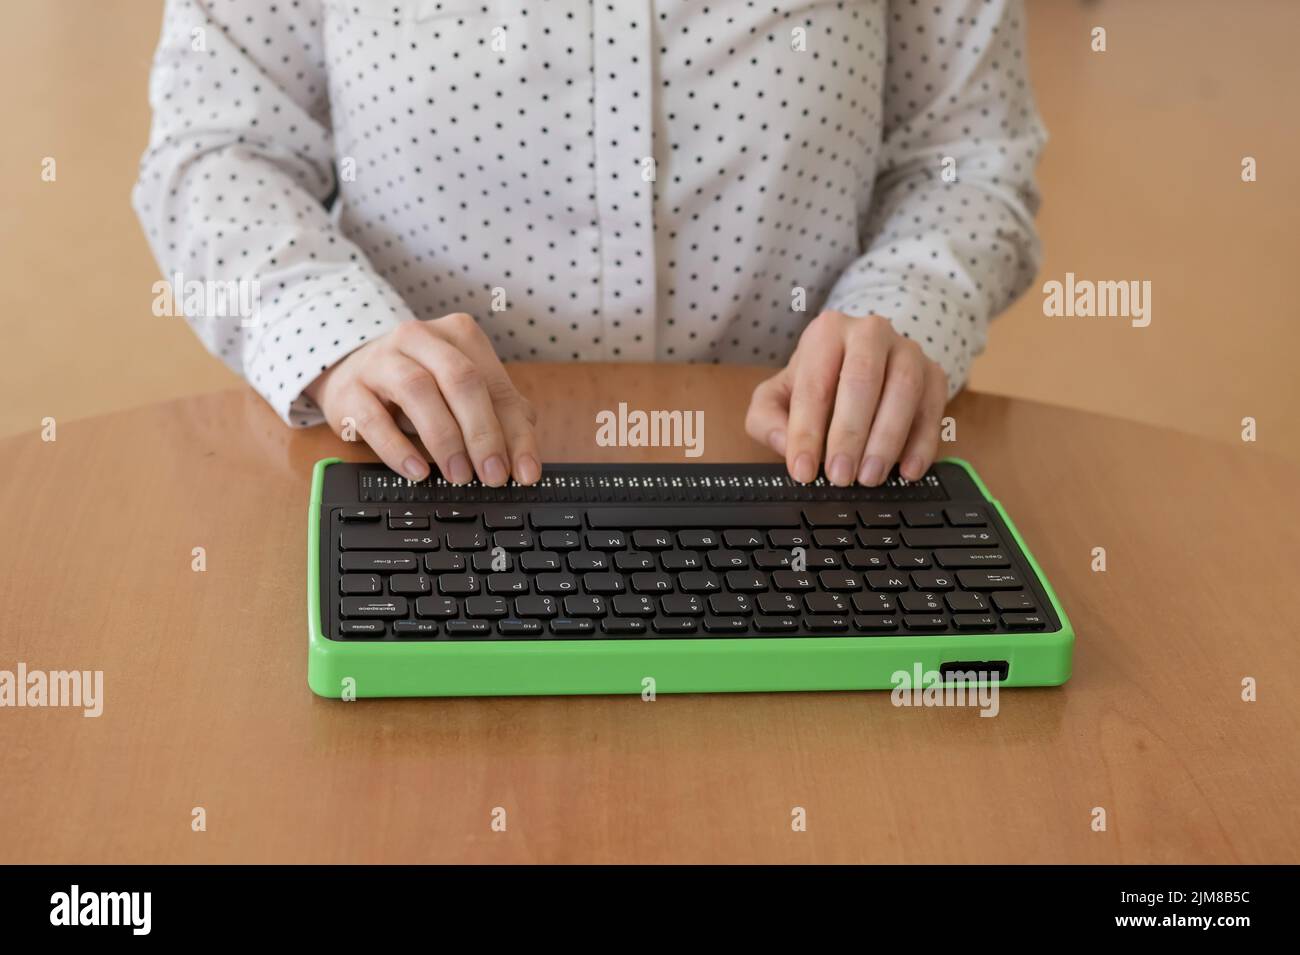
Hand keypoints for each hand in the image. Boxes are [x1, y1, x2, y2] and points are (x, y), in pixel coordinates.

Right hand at [304, 314, 540, 485]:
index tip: (525, 472)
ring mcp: (381, 359)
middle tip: (493, 475)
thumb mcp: (463, 395)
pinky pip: (374, 418)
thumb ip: (501, 421)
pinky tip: (417, 471)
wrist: (352, 373)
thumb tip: (525, 465)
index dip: (516, 433)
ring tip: (459, 475)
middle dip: (482, 433)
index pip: (496, 386)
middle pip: (461, 380)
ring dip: (444, 439)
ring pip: (418, 390)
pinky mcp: (350, 389)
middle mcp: (420, 338)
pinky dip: (398, 448)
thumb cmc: (420, 385)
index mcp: (459, 335)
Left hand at [745, 311, 947, 486]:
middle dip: (849, 434)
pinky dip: (922, 443)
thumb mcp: (778, 396)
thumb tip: (784, 442)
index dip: (806, 432)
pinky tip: (907, 471)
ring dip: (887, 440)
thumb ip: (766, 419)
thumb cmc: (818, 383)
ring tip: (869, 477)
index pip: (814, 384)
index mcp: (827, 332)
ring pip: (904, 390)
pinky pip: (933, 408)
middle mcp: (870, 333)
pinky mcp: (935, 374)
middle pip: (862, 380)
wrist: (862, 364)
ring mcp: (908, 351)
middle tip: (839, 476)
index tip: (803, 470)